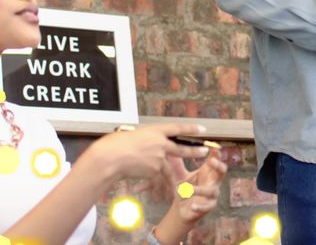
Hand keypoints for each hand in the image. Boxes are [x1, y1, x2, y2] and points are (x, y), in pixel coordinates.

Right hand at [88, 123, 210, 182]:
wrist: (110, 158)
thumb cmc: (113, 145)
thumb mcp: (130, 136)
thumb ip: (143, 140)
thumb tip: (145, 143)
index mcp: (154, 130)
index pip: (177, 128)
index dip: (191, 128)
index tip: (202, 129)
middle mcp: (160, 143)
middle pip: (182, 148)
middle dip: (195, 151)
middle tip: (205, 151)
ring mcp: (159, 157)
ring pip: (169, 167)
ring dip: (174, 174)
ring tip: (182, 181)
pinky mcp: (155, 170)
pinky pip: (157, 177)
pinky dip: (157, 183)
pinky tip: (154, 188)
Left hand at [171, 152, 227, 222]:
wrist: (180, 209)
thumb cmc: (183, 189)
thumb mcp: (179, 173)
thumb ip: (177, 162)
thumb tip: (170, 146)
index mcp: (207, 171)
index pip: (215, 159)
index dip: (215, 153)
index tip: (212, 147)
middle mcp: (213, 181)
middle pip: (222, 171)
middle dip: (218, 165)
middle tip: (211, 161)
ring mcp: (212, 195)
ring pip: (213, 191)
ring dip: (200, 190)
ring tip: (187, 189)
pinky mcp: (208, 207)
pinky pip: (207, 206)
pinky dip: (200, 206)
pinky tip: (193, 205)